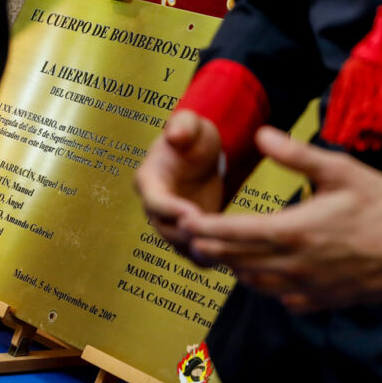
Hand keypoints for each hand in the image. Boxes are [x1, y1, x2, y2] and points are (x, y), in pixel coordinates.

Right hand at [135, 110, 224, 252]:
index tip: (195, 213)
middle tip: (212, 240)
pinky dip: (211, 258)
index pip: (155, 200)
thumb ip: (182, 126)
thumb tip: (175, 136)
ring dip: (200, 252)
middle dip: (188, 236)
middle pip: (166, 229)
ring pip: (181, 245)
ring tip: (223, 256)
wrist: (200, 155)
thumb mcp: (190, 123)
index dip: (172, 209)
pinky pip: (196, 252)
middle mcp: (154, 206)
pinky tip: (232, 259)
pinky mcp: (187, 234)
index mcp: (149, 180)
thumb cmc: (193, 136)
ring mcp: (169, 223)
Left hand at [182, 126, 381, 311]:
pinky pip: (280, 298)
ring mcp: (307, 287)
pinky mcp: (321, 301)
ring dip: (233, 267)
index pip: (233, 233)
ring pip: (254, 282)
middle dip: (210, 247)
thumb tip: (260, 132)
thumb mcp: (339, 169)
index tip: (183, 222)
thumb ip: (295, 154)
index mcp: (293, 230)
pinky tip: (262, 272)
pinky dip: (264, 285)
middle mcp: (294, 264)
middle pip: (236, 260)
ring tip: (220, 251)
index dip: (204, 228)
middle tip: (191, 236)